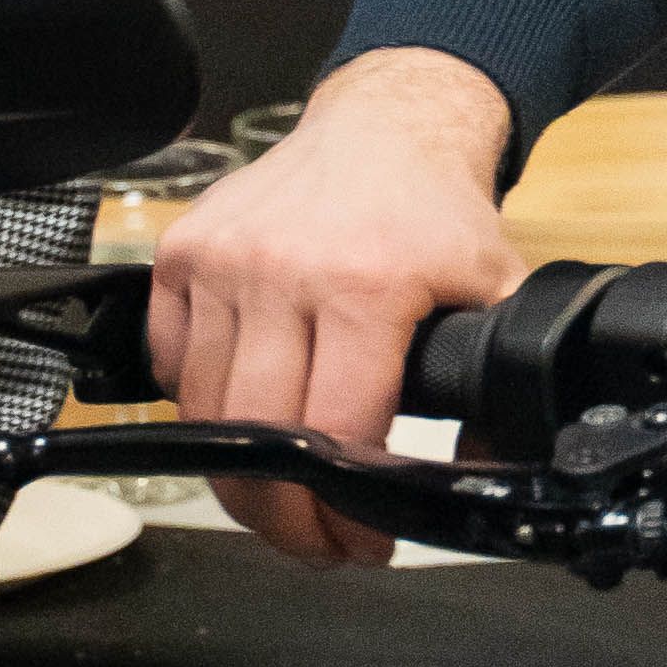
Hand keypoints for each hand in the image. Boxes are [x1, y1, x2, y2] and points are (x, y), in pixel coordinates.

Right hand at [151, 48, 522, 569]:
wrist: (386, 123)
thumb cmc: (436, 213)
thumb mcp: (493, 294)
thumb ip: (495, 389)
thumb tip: (486, 485)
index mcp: (364, 285)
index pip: (334, 431)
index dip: (343, 508)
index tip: (362, 541)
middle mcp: (281, 271)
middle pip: (253, 435)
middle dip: (281, 516)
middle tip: (314, 542)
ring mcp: (221, 260)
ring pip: (202, 410)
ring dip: (236, 473)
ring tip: (282, 494)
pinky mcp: (181, 253)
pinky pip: (171, 362)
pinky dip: (198, 403)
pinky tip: (245, 415)